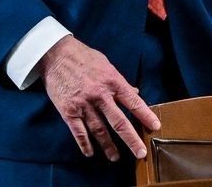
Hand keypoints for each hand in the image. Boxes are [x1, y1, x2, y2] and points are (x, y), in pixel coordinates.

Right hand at [38, 35, 158, 160]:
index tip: (155, 127)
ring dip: (108, 146)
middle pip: (119, 122)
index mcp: (112, 81)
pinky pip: (78, 132)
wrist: (56, 54)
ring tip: (115, 157)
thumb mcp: (106, 65)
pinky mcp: (68, 111)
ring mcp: (83, 104)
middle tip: (140, 153)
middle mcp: (100, 95)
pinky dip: (85, 144)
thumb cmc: (83, 57)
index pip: (133, 102)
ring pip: (99, 130)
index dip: (145, 115)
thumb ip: (120, 82)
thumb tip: (135, 92)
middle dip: (131, 139)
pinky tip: (90, 153)